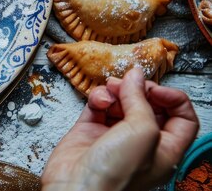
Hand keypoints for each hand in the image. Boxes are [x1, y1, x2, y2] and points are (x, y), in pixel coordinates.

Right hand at [41, 68, 198, 190]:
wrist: (76, 188)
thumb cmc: (114, 176)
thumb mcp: (142, 132)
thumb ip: (141, 100)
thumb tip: (135, 77)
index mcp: (165, 150)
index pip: (181, 118)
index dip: (172, 99)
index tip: (156, 88)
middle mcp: (141, 143)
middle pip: (149, 106)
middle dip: (139, 90)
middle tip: (130, 84)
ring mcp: (114, 136)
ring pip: (121, 102)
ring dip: (116, 91)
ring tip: (111, 89)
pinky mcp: (90, 132)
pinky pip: (98, 106)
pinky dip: (98, 98)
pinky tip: (98, 101)